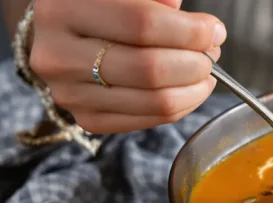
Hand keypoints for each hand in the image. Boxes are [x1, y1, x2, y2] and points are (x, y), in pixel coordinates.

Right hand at [30, 0, 224, 133]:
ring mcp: (69, 92)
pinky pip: (149, 121)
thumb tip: (201, 29)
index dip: (190, 31)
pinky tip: (190, 89)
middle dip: (196, 63)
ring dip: (195, 88)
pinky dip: (181, 106)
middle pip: (150, 69)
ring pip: (155, 101)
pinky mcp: (86, 119)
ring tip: (206, 72)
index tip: (214, 30)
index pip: (143, 24)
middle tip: (211, 53)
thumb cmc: (103, 5)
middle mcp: (58, 54)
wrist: (65, 33)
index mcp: (64, 7)